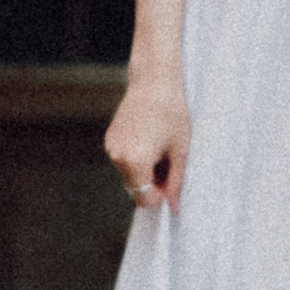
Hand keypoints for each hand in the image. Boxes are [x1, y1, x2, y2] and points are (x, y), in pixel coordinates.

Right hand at [105, 77, 189, 214]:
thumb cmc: (172, 113)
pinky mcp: (109, 138)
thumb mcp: (180, 150)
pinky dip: (135, 157)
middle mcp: (118, 157)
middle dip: (152, 182)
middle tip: (168, 159)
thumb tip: (174, 208)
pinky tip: (148, 137)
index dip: (159, 195)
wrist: (154, 81)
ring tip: (159, 145)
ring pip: (129, 175)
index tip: (171, 180)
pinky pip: (123, 160)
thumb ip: (176, 182)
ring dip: (144, 169)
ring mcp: (111, 147)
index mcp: (136, 161)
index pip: (143, 199)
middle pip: (135, 188)